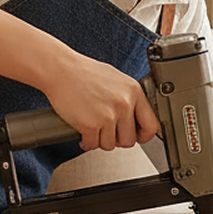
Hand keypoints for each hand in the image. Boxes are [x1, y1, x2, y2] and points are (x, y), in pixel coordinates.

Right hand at [45, 50, 159, 151]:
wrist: (60, 69)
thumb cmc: (84, 72)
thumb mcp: (117, 80)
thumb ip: (129, 98)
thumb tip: (137, 117)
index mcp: (134, 92)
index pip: (152, 125)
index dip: (143, 135)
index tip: (136, 136)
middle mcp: (124, 104)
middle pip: (129, 140)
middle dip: (117, 139)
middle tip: (107, 131)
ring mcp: (108, 115)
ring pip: (110, 145)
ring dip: (100, 140)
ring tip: (93, 128)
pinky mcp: (90, 124)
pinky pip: (93, 145)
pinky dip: (87, 142)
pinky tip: (83, 133)